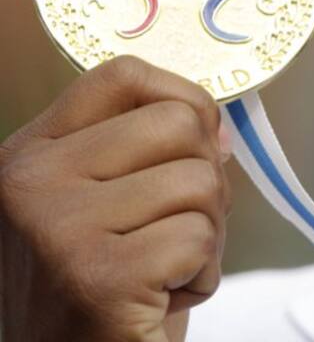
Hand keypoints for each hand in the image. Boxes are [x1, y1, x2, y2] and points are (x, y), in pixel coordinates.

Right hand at [0, 55, 231, 341]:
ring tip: (162, 273)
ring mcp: (56, 227)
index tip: (200, 142)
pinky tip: (160, 301)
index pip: (121, 75)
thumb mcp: (111, 209)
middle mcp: (28, 182)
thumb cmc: (102, 294)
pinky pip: (198, 239)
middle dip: (205, 179)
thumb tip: (221, 131)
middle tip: (175, 232)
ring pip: (200, 181)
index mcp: (29, 155)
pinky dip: (201, 275)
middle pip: (178, 123)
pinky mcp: (96, 277)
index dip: (183, 97)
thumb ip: (152, 157)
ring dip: (205, 236)